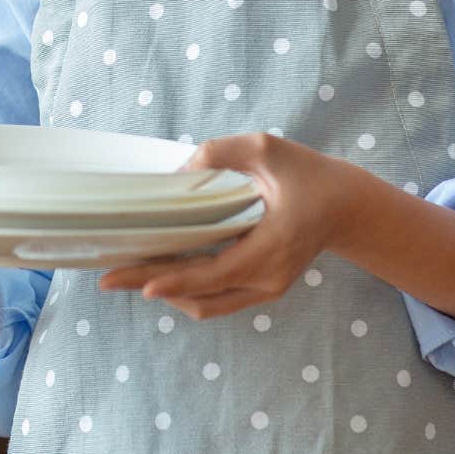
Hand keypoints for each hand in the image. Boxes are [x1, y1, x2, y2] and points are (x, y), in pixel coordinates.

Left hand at [99, 133, 361, 319]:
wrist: (346, 206)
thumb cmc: (307, 174)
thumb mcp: (265, 148)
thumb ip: (220, 152)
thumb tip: (177, 174)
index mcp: (273, 246)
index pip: (216, 273)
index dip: (177, 279)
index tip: (142, 284)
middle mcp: (269, 278)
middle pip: (202, 295)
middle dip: (152, 286)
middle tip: (108, 278)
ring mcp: (266, 288)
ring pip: (207, 305)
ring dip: (166, 291)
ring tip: (125, 274)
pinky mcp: (261, 289)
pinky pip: (216, 299)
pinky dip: (185, 290)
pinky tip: (156, 273)